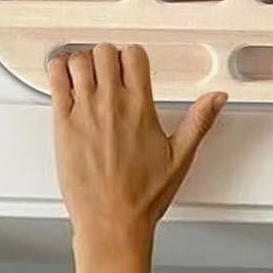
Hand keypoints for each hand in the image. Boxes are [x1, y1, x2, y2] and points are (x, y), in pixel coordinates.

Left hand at [49, 44, 226, 254]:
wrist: (111, 221)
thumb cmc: (142, 197)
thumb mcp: (180, 157)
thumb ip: (199, 121)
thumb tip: (217, 99)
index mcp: (140, 108)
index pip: (134, 56)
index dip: (133, 57)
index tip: (131, 68)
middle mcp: (111, 104)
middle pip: (104, 52)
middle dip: (107, 58)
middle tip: (108, 72)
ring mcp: (84, 111)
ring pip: (78, 59)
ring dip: (82, 62)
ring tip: (86, 76)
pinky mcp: (61, 122)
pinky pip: (55, 78)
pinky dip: (58, 69)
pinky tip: (64, 78)